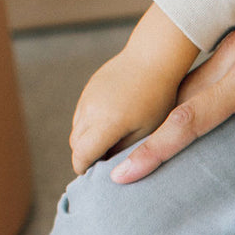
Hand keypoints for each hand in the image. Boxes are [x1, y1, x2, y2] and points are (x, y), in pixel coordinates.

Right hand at [70, 6, 197, 175]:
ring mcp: (87, 97)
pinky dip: (88, 125)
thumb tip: (111, 167)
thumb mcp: (147, 131)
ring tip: (107, 146)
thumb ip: (126, 150)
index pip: (82, 155)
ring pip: (77, 128)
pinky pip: (82, 113)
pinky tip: (109, 126)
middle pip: (76, 144)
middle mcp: (89, 111)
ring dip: (86, 140)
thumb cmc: (159, 99)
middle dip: (85, 156)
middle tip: (102, 164)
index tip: (93, 176)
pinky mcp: (89, 88)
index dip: (84, 169)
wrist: (154, 58)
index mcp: (104, 124)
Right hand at [109, 0, 234, 183]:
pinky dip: (190, 98)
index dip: (158, 150)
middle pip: (178, 104)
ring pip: (190, 87)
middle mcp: (234, 57)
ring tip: (146, 151)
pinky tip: (191, 114)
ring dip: (165, 118)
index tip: (125, 174)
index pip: (192, 119)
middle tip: (119, 174)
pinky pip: (208, 74)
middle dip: (149, 140)